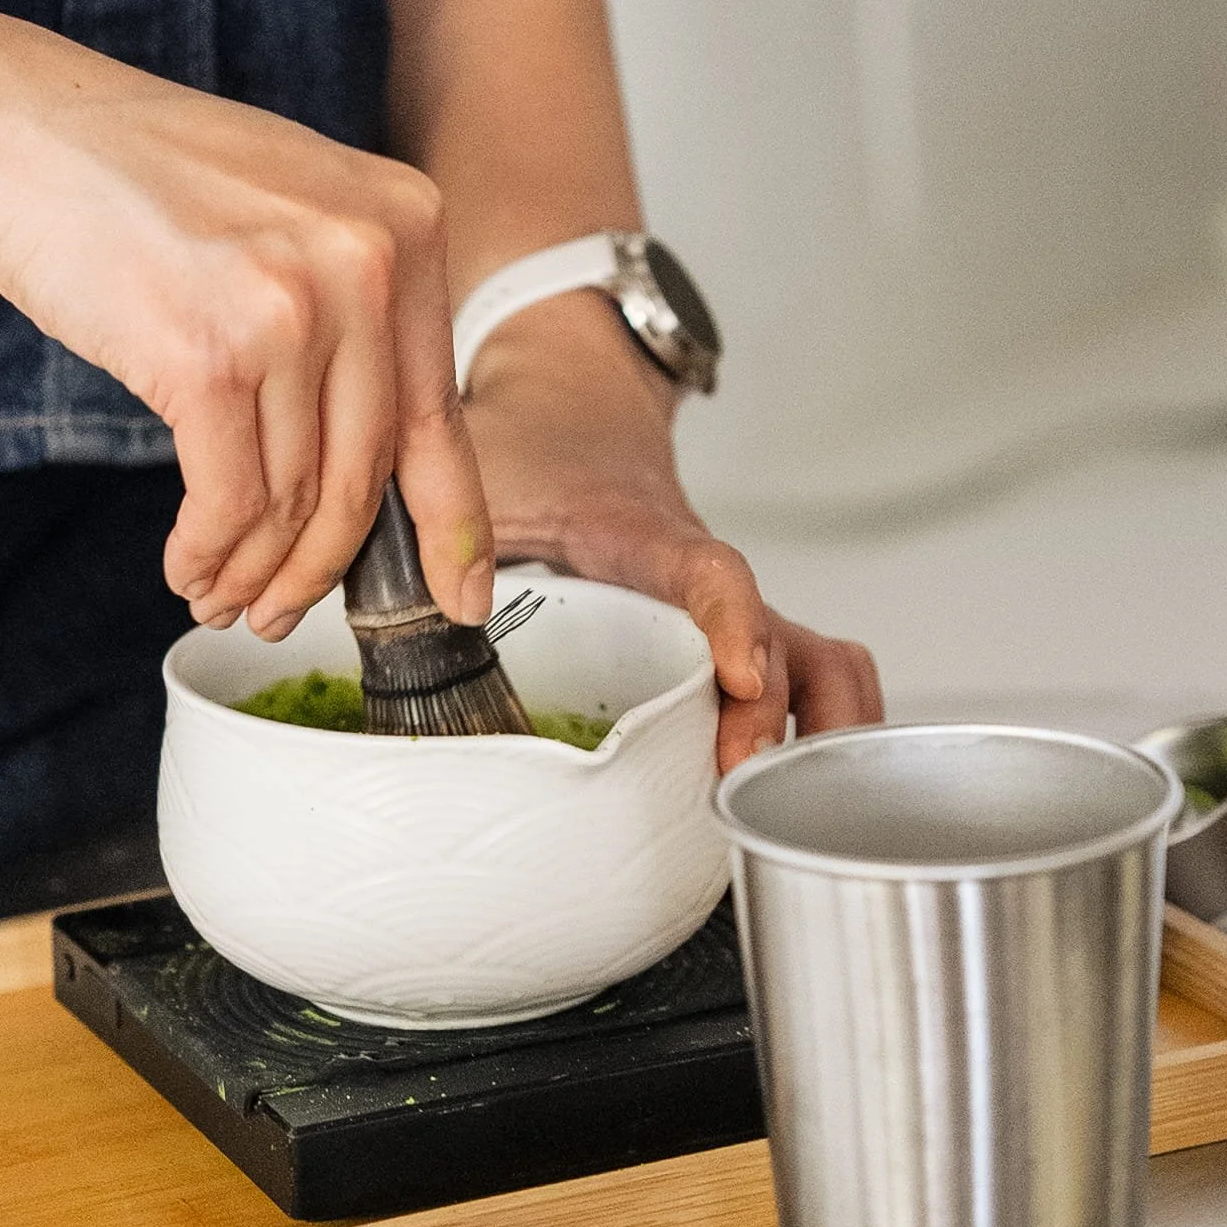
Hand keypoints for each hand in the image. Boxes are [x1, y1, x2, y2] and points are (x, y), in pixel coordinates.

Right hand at [0, 25, 493, 638]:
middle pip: (366, 473)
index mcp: (409, 226)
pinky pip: (230, 500)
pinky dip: (209, 553)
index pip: (441, 414)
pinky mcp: (211, 357)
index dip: (453, 526)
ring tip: (221, 597)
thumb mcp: (294, 216)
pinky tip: (187, 568)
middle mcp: (369, 263)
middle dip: (321, 567)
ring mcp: (293, 309)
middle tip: (282, 612)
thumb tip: (383, 464)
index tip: (458, 598)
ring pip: (296, 498)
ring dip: (255, 572)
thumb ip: (356, 313)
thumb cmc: (144, 183)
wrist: (25, 138)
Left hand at [462, 293, 882, 770]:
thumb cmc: (531, 449)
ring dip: (824, 741)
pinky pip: (807, 688)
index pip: (711, 572)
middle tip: (746, 784)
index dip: (734, 623)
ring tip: (784, 817)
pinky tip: (783, 801)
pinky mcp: (734, 648)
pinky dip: (813, 741)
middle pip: (804, 647)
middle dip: (796, 723)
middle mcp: (709, 587)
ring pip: (824, 672)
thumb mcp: (476, 480)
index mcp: (648, 541)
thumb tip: (402, 623)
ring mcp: (735, 621)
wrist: (578, 408)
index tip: (742, 677)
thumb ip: (441, 541)